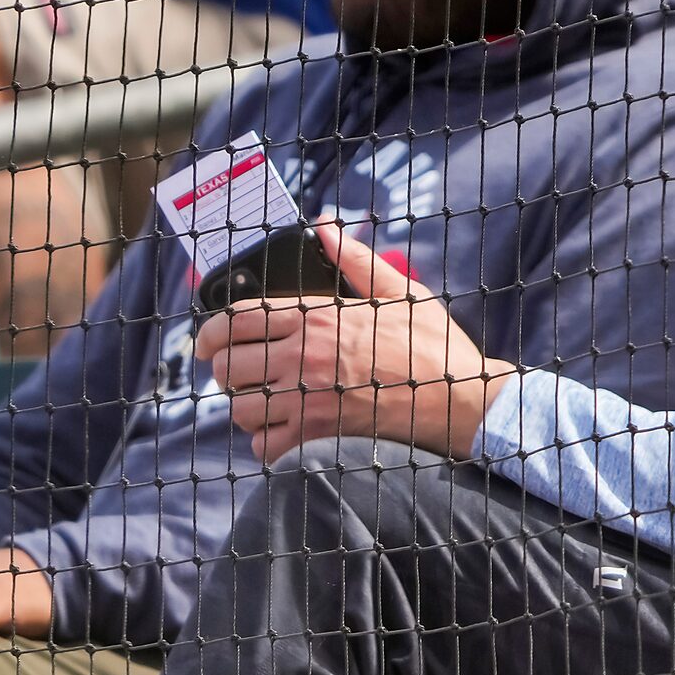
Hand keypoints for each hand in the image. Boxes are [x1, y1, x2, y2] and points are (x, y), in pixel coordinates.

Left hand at [198, 223, 515, 464]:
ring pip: (239, 407)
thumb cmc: (437, 349)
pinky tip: (286, 436)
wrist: (465, 401)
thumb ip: (356, 263)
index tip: (209, 345)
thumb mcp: (403, 294)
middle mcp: (306, 353)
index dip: (212, 334)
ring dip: (248, 410)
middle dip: (229, 373)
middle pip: (227, 365)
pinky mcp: (318, 436)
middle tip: (244, 378)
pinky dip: (267, 444)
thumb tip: (324, 229)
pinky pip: (263, 445)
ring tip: (268, 408)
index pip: (237, 319)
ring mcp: (308, 396)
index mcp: (319, 316)